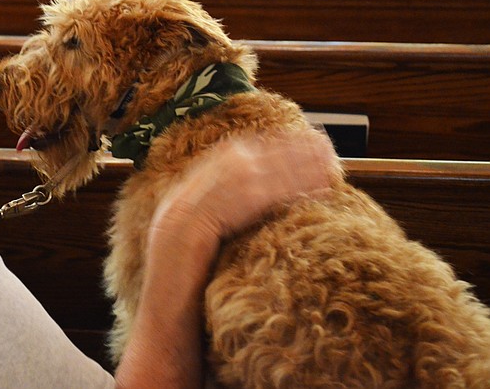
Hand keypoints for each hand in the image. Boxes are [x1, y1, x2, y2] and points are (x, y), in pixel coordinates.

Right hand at [116, 130, 337, 388]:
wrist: (163, 348)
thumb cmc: (196, 311)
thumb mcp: (218, 258)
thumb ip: (236, 231)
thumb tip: (276, 211)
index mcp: (182, 202)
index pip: (228, 158)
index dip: (271, 147)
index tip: (308, 143)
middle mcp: (176, 202)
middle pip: (235, 159)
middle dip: (284, 149)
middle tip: (326, 147)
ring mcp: (177, 216)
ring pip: (239, 176)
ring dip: (288, 166)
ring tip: (328, 166)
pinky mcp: (184, 235)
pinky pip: (234, 204)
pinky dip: (273, 192)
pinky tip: (306, 193)